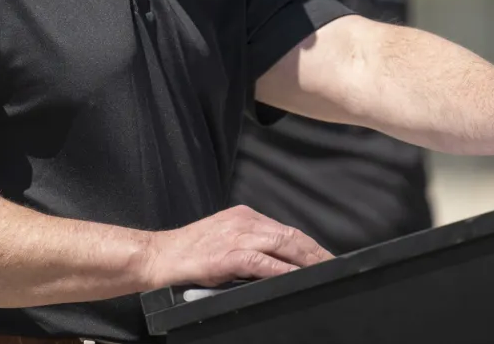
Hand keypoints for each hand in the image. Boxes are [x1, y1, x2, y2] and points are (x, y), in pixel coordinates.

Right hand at [141, 205, 332, 288]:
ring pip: (282, 245)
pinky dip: (282, 269)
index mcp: (244, 217)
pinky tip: (295, 277)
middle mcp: (244, 222)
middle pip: (290, 236)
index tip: (325, 257)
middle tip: (335, 265)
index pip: (285, 230)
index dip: (309, 245)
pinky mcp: (228, 255)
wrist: (158, 256)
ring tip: (324, 271)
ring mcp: (236, 237)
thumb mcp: (223, 240)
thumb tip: (276, 262)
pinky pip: (262, 262)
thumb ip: (249, 246)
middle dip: (316, 252)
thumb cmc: (188, 252)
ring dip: (307, 260)